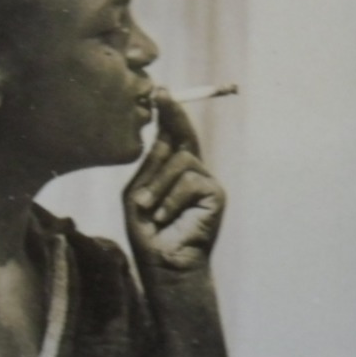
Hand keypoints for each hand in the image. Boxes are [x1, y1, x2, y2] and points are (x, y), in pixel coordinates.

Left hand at [125, 89, 225, 273]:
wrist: (165, 264)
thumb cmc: (149, 233)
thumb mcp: (138, 194)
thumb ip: (150, 166)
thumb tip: (164, 137)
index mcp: (172, 170)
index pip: (172, 136)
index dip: (168, 113)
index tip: (158, 92)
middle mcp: (193, 172)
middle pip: (186, 135)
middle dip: (172, 114)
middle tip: (160, 94)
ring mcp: (206, 182)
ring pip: (181, 161)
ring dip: (157, 185)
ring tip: (147, 209)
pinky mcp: (216, 194)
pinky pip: (190, 181)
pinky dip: (171, 199)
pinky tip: (164, 217)